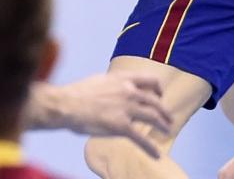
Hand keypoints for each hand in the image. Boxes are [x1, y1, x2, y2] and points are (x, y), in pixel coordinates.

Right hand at [35, 72, 172, 155]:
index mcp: (122, 78)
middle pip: (155, 100)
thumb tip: (118, 91)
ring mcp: (126, 108)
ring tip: (167, 131)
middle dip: (164, 110)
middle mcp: (128, 91)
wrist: (66, 104)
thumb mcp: (99, 81)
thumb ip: (114, 85)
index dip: (158, 88)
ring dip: (163, 125)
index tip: (159, 94)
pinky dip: (151, 147)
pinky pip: (141, 138)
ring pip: (153, 116)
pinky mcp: (121, 126)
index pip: (149, 80)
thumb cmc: (77, 93)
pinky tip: (156, 154)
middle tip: (168, 118)